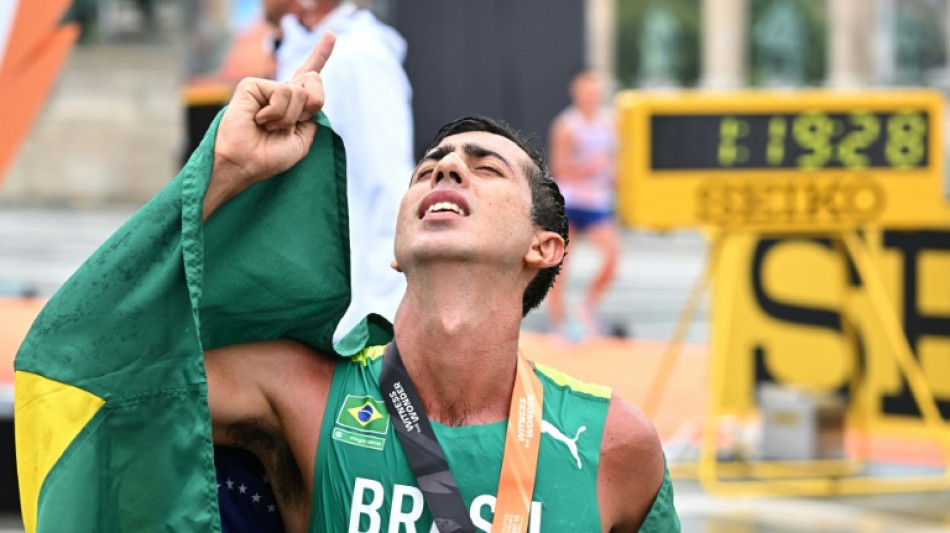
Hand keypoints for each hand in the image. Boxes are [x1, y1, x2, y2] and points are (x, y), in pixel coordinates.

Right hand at [204, 32, 335, 218]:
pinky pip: (282, 93)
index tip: (330, 35)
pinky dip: (276, 113)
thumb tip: (309, 91)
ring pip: (299, 91)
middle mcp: (280, 92)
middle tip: (290, 125)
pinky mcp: (252, 85)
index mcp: (293, 104)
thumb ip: (312, 117)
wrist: (245, 165)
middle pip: (314, 82)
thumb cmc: (269, 157)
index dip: (320, 55)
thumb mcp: (301, 141)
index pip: (309, 77)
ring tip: (269, 127)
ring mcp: (265, 87)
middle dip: (310, 107)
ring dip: (289, 118)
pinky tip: (259, 120)